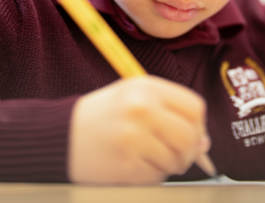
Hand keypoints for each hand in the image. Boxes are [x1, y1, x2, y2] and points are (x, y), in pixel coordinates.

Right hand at [68, 76, 209, 183]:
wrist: (61, 136)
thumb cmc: (102, 116)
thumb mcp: (133, 97)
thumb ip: (169, 111)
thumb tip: (204, 142)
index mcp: (146, 87)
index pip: (195, 108)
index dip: (198, 125)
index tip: (191, 133)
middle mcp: (142, 109)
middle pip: (190, 137)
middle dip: (189, 151)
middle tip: (177, 154)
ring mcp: (134, 138)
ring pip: (176, 160)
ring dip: (169, 164)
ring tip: (148, 156)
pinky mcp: (126, 164)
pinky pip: (157, 176)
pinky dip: (152, 175)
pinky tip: (135, 164)